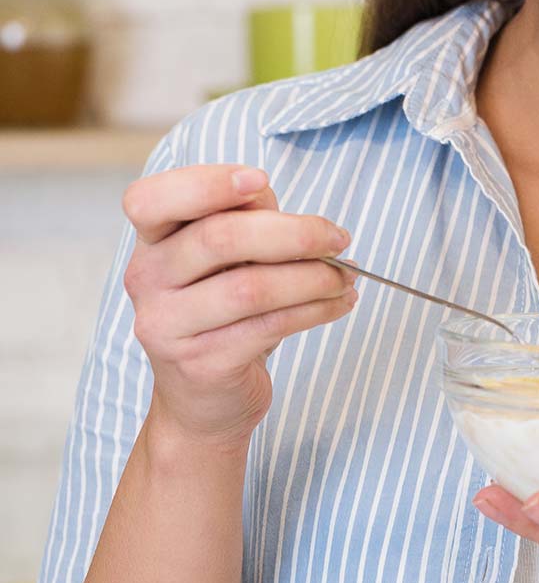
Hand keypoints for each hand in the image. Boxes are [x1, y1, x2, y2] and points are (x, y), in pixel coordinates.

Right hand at [121, 163, 358, 449]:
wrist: (204, 401)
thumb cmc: (223, 312)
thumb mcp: (228, 257)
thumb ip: (242, 218)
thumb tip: (266, 194)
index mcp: (152, 242)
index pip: (150, 199)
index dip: (205, 184)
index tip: (261, 181)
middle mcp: (148, 280)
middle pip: (218, 238)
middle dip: (294, 232)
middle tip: (338, 236)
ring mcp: (168, 326)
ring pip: (251, 287)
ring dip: (314, 276)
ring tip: (346, 276)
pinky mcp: (201, 364)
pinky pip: (269, 325)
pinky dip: (316, 309)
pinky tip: (339, 302)